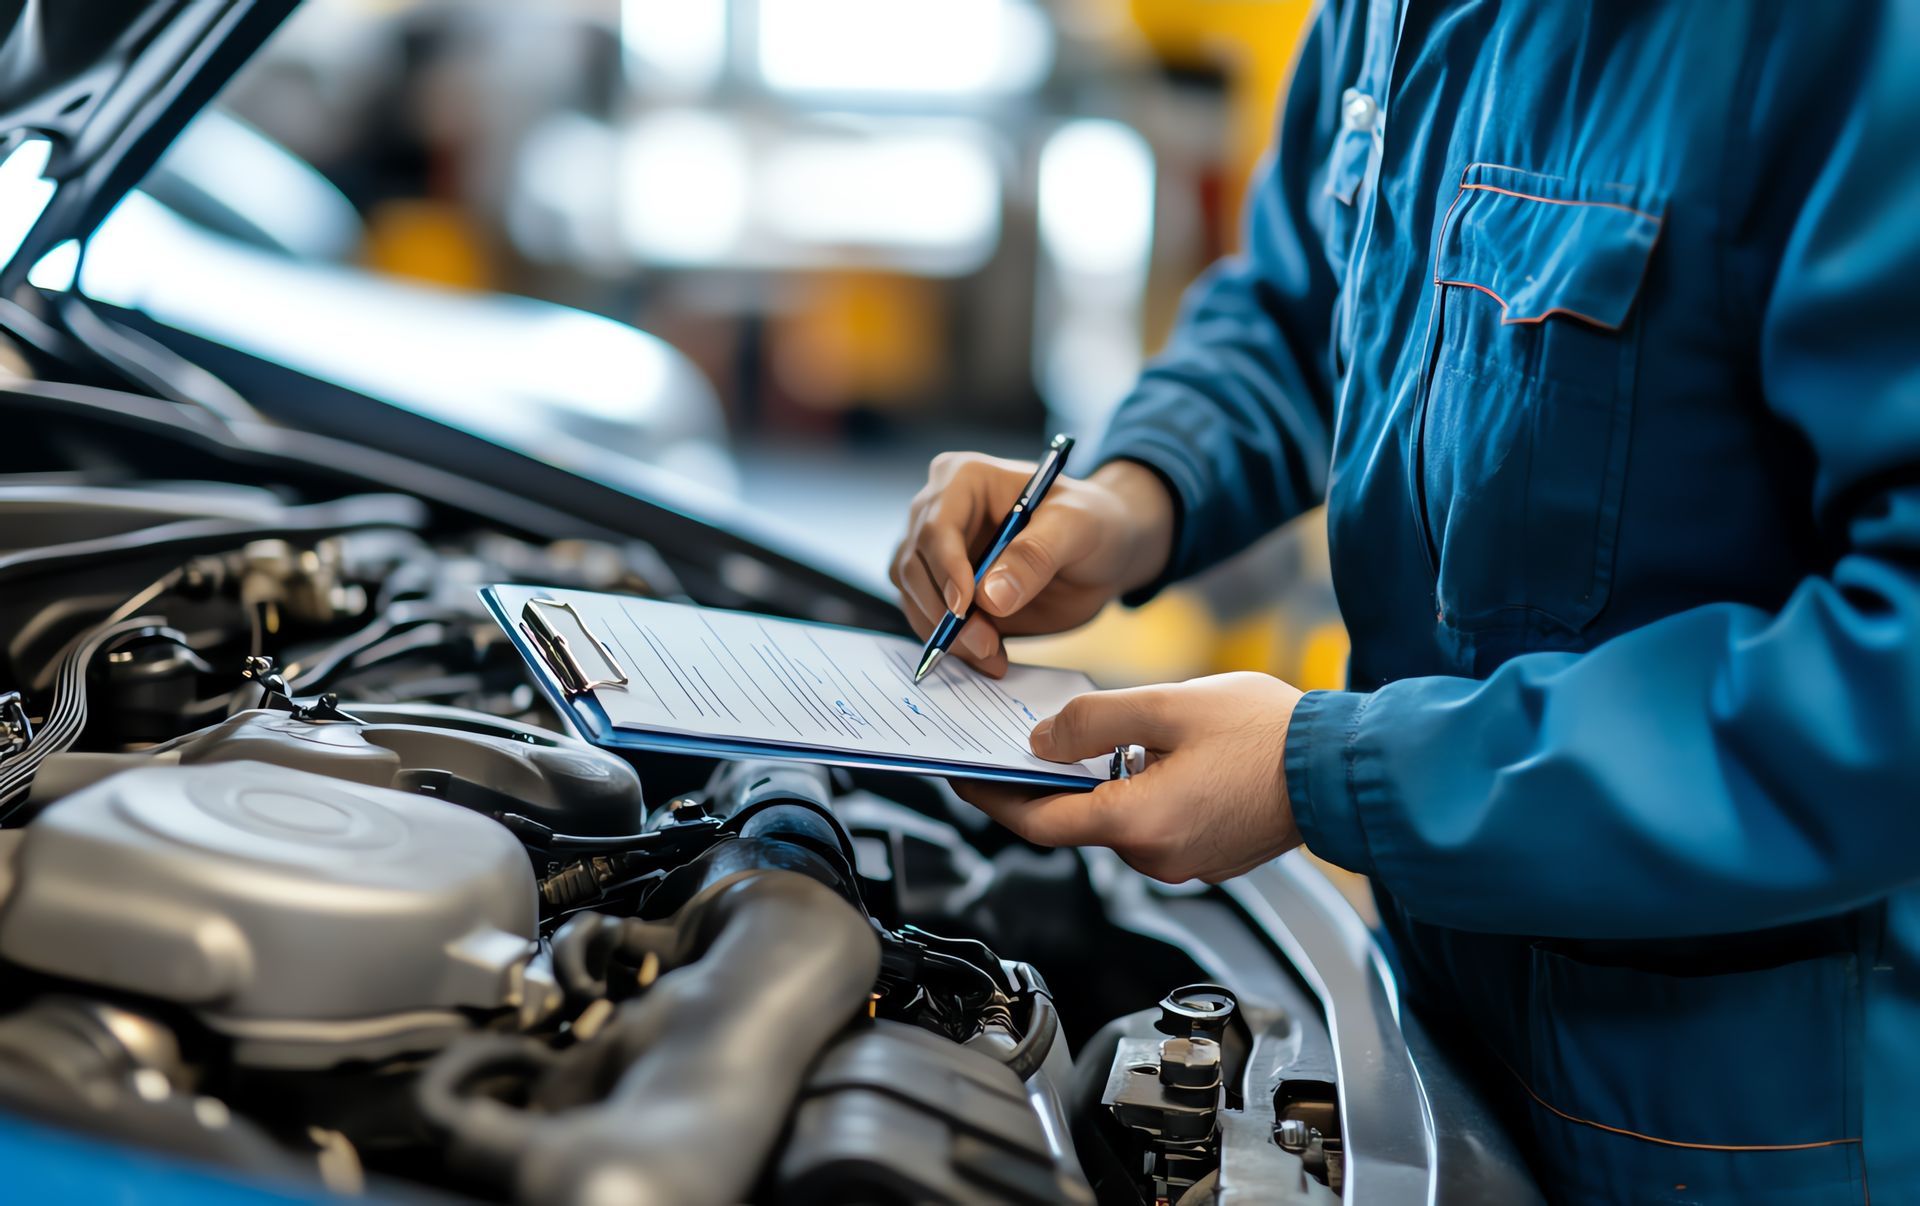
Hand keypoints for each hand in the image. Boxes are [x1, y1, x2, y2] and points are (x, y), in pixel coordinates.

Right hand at [889, 454, 1173, 676]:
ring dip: (946, 634)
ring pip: (914, 597)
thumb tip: (991, 597)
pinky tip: (989, 656)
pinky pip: (930, 620)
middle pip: (915, 565)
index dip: (946, 569)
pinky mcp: (944, 590)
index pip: (937, 525)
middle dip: (944, 612)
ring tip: (992, 655)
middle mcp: (939, 512)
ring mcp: (938, 554)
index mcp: (964, 479)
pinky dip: (953, 645)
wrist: (1100, 554)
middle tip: (985, 645)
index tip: (964, 608)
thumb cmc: (1091, 522)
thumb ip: (1036, 556)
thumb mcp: (1077, 527)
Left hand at [958, 672, 1306, 883]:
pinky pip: (1151, 824)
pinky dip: (1134, 793)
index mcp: (1138, 823)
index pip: (1038, 822)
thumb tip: (1042, 740)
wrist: (1344, 767)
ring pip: (1115, 820)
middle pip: (1075, 822)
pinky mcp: (1205, 856)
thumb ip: (1095, 721)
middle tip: (1022, 737)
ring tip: (1094, 735)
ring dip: (1098, 784)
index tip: (963, 774)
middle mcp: (1156, 857)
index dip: (991, 797)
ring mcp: (1183, 863)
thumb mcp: (1168, 706)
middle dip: (1046, 782)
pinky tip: (1148, 755)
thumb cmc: (1270, 734)